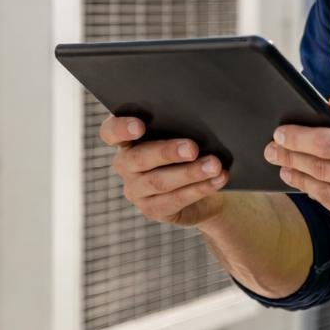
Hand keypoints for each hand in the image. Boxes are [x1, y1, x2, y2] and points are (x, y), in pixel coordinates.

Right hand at [100, 115, 229, 226]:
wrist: (205, 184)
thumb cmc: (191, 149)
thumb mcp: (183, 134)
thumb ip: (181, 126)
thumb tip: (199, 120)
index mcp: (127, 140)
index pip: (111, 132)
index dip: (121, 128)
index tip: (140, 126)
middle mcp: (125, 165)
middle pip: (140, 158)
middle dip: (167, 152)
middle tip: (192, 148)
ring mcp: (136, 190)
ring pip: (160, 181)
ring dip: (190, 173)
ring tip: (214, 165)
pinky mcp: (152, 209)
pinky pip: (175, 200)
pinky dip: (200, 189)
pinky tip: (218, 179)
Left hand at [265, 96, 329, 244]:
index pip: (329, 144)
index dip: (299, 138)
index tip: (281, 132)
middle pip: (321, 170)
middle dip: (291, 157)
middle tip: (273, 149)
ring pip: (325, 194)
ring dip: (301, 179)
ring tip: (286, 166)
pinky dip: (323, 198)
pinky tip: (313, 186)